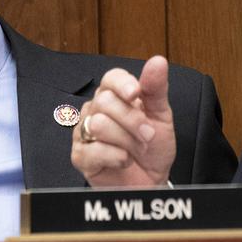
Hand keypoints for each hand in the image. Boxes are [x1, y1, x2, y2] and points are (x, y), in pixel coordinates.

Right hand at [71, 55, 176, 185]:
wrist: (151, 180)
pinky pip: (93, 150)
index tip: (135, 93)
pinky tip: (123, 161)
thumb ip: (156, 89)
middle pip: (105, 102)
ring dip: (127, 141)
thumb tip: (158, 61)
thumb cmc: (152, 147)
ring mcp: (84, 132)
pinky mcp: (80, 156)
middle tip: (148, 135)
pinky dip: (116, 157)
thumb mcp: (161, 116)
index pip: (110, 78)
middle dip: (133, 121)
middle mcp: (96, 110)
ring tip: (137, 149)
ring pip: (98, 125)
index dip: (122, 84)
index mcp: (115, 95)